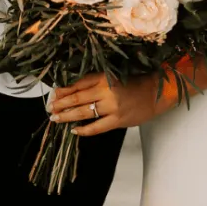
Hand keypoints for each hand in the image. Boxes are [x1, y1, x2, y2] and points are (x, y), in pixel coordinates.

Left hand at [48, 71, 176, 136]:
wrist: (156, 93)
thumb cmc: (135, 82)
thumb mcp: (114, 75)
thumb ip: (97, 81)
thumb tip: (74, 89)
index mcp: (105, 76)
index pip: (78, 83)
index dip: (64, 89)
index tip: (53, 94)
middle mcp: (106, 90)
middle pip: (77, 97)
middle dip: (61, 103)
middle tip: (49, 108)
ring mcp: (112, 106)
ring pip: (83, 112)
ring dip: (67, 116)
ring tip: (56, 118)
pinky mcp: (118, 120)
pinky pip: (97, 127)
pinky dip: (84, 129)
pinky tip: (74, 130)